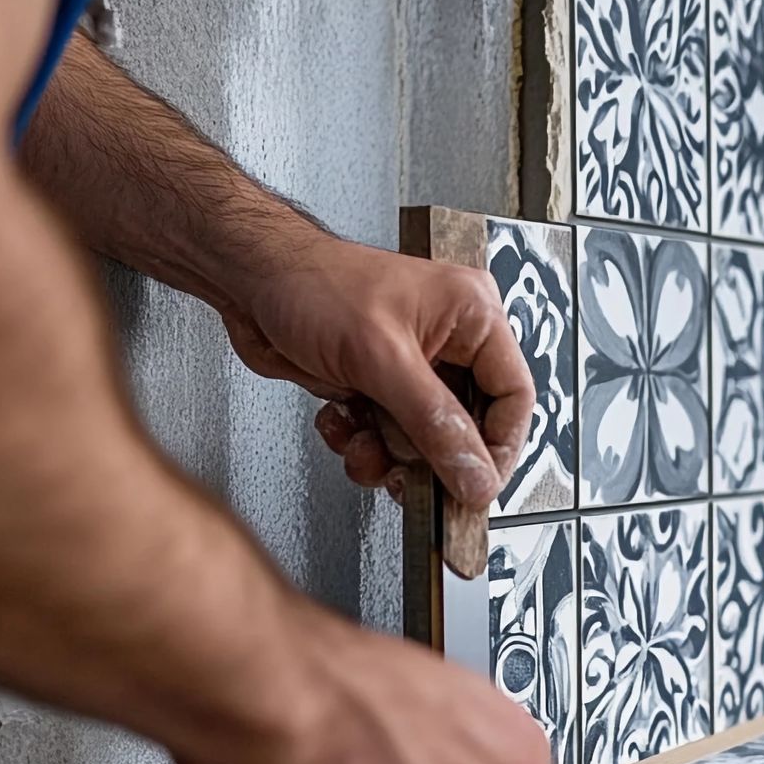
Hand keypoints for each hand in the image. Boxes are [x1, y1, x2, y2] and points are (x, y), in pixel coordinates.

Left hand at [216, 234, 532, 506]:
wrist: (249, 278)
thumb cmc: (313, 283)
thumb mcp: (382, 359)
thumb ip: (434, 424)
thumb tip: (475, 475)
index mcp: (472, 316)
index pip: (514, 397)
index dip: (499, 448)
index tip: (476, 484)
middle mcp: (449, 342)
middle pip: (468, 427)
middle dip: (429, 455)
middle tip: (405, 470)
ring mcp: (412, 367)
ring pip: (424, 442)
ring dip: (388, 454)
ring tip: (361, 442)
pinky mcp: (378, 387)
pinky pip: (388, 439)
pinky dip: (361, 443)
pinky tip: (340, 420)